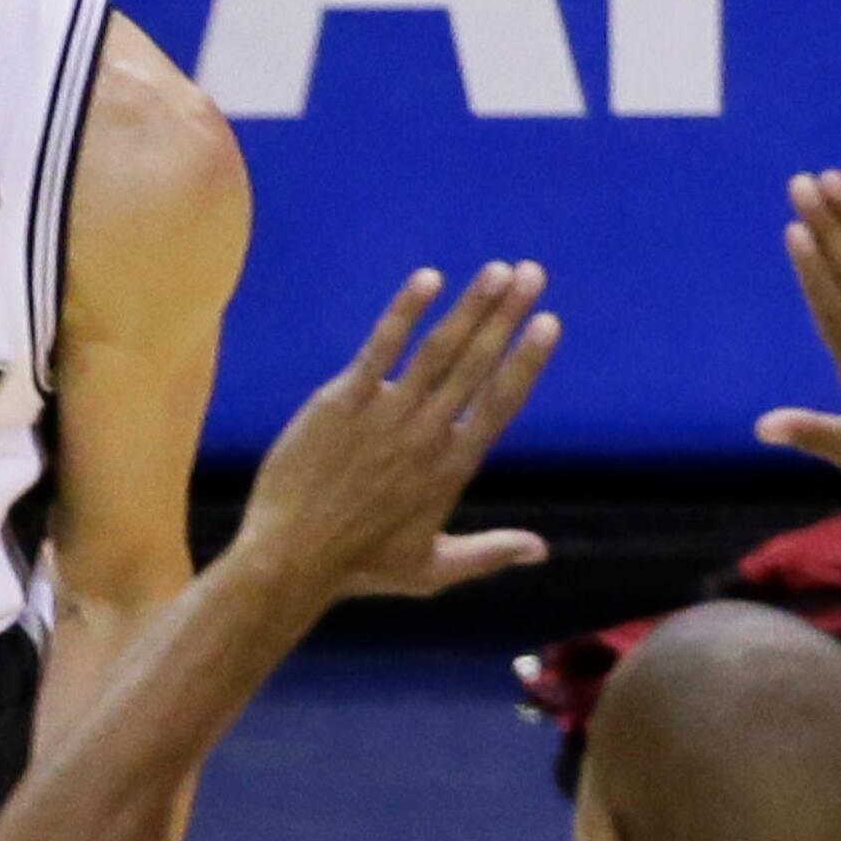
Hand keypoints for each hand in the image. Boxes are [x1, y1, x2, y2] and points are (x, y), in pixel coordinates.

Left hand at [233, 266, 558, 616]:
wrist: (290, 559)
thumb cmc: (362, 567)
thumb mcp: (433, 570)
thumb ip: (489, 553)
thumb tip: (541, 551)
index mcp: (451, 468)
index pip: (501, 403)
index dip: (527, 360)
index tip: (550, 323)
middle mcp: (425, 435)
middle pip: (477, 364)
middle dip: (508, 315)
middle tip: (533, 274)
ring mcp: (384, 416)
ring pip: (437, 350)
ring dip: (470, 306)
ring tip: (497, 270)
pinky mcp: (341, 403)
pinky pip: (379, 349)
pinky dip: (403, 313)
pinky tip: (428, 279)